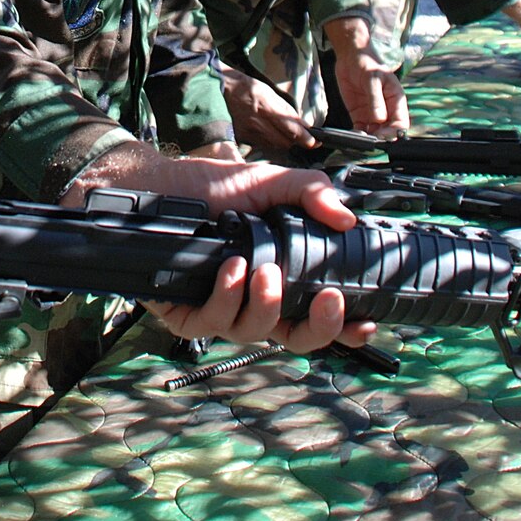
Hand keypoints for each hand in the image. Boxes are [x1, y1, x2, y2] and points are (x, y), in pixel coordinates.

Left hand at [60, 144, 376, 351]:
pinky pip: (212, 323)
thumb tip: (346, 218)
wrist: (154, 184)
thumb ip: (309, 192)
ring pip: (254, 331)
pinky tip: (230, 269)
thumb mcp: (267, 181)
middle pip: (295, 339)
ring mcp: (219, 310)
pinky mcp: (184, 315)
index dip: (345, 328)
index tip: (366, 323)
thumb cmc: (209, 188)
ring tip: (263, 270)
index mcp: (279, 277)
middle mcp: (252, 300)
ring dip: (265, 304)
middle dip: (320, 328)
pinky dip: (226, 297)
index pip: (318, 315)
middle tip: (329, 299)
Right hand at [220, 67, 314, 150]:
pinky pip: (261, 146)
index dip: (305, 137)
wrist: (219, 89)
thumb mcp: (268, 91)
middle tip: (304, 139)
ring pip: (274, 145)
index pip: (291, 127)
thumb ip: (284, 109)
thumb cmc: (246, 87)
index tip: (315, 142)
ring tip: (285, 135)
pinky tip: (269, 136)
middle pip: (285, 141)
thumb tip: (302, 124)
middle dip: (296, 141)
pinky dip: (269, 143)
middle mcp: (257, 121)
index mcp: (266, 105)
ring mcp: (248, 131)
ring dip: (284, 143)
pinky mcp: (240, 138)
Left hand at [322, 17, 407, 136]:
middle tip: (369, 140)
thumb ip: (375, 100)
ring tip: (359, 138)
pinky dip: (357, 136)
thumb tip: (379, 119)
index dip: (394, 132)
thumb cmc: (367, 63)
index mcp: (396, 100)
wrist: (350, 57)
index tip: (383, 136)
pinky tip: (352, 136)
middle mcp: (387, 110)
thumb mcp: (372, 79)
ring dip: (368, 139)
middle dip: (381, 138)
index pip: (401, 123)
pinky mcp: (360, 115)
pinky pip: (361, 130)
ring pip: (375, 133)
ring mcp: (373, 114)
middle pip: (388, 131)